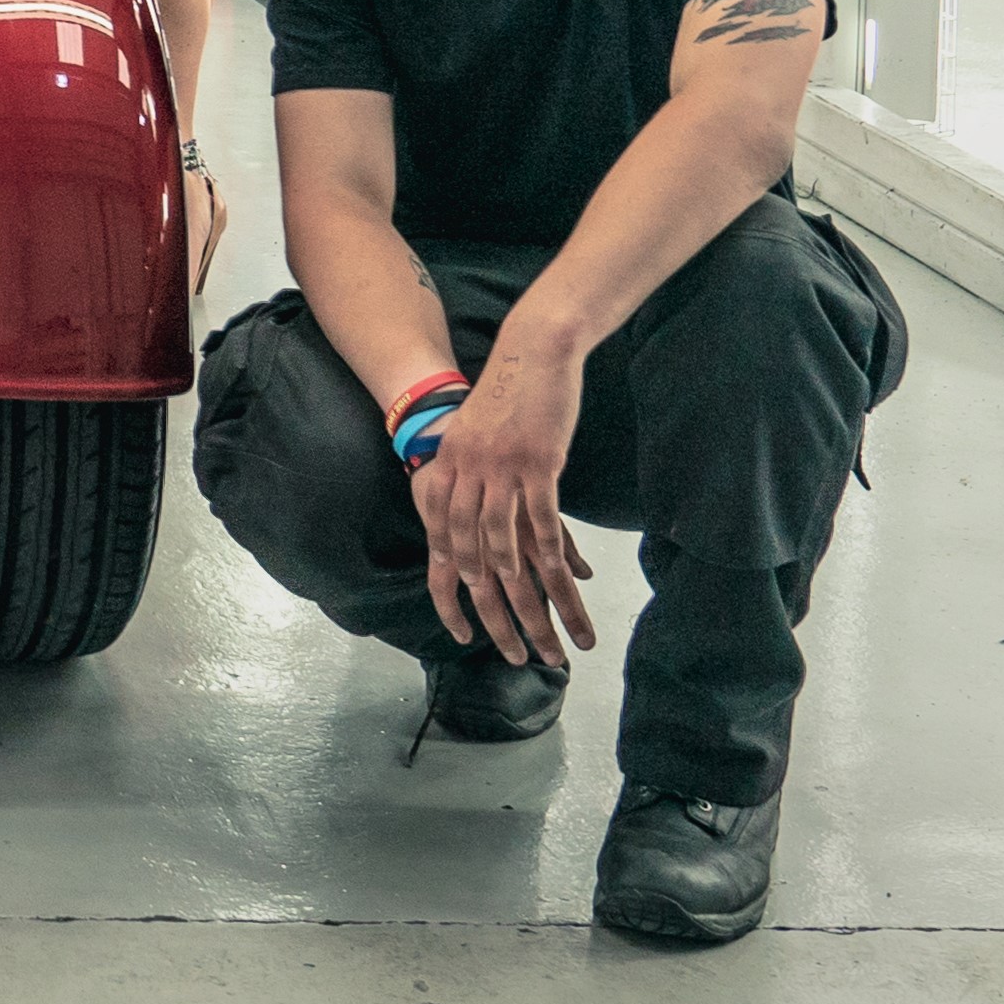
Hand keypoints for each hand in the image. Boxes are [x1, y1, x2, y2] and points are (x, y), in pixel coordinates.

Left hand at [411, 350, 597, 666]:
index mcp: (446, 470)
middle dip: (494, 612)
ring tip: (552, 634)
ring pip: (508, 548)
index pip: (440, 545)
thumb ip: (471, 476)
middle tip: (516, 652)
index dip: (449, 591)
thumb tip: (478, 516)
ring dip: (530, 598)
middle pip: (473, 559)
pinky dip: (549, 554)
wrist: (530, 351)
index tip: (461, 631)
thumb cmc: (505, 396)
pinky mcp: (535, 462)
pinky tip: (563, 584)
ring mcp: (499, 470)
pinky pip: (540, 519)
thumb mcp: (474, 438)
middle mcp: (466, 475)